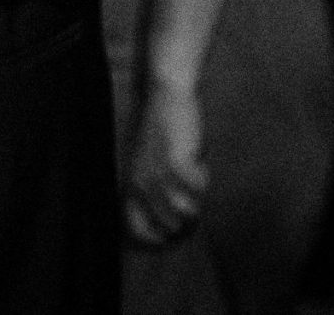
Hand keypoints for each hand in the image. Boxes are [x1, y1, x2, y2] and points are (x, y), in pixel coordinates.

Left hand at [122, 74, 205, 248]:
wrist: (165, 94)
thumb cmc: (161, 129)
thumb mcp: (150, 162)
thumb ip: (157, 189)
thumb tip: (177, 218)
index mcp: (129, 183)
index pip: (136, 229)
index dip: (157, 238)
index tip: (174, 235)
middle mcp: (140, 183)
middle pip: (170, 226)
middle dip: (188, 218)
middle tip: (195, 199)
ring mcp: (158, 174)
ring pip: (187, 212)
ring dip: (197, 199)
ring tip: (196, 179)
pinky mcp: (177, 163)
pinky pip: (199, 188)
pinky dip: (204, 178)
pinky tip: (199, 162)